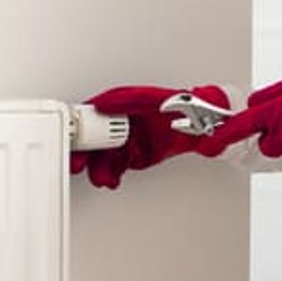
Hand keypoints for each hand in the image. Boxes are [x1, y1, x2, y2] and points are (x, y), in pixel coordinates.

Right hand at [70, 84, 233, 188]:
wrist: (209, 127)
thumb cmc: (186, 107)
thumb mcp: (153, 100)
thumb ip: (127, 100)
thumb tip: (103, 103)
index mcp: (122, 104)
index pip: (92, 116)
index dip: (79, 128)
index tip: (72, 140)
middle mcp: (123, 122)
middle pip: (95, 139)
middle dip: (86, 154)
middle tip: (78, 164)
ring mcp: (130, 139)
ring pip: (105, 156)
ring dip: (99, 169)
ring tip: (102, 178)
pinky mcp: (138, 155)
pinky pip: (118, 166)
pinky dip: (112, 175)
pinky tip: (111, 180)